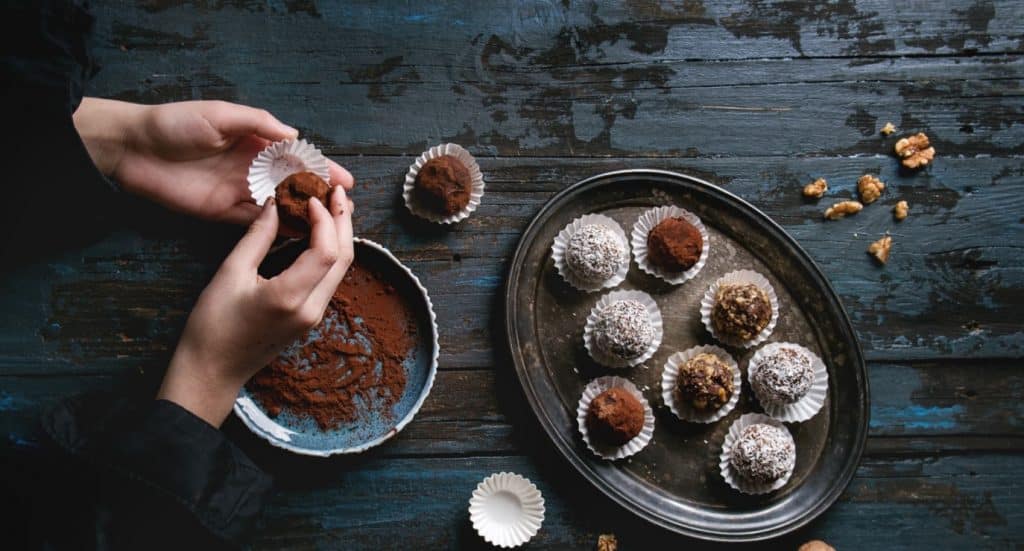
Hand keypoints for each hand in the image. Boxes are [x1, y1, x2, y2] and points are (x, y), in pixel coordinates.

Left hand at [73, 98, 354, 224]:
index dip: (322, 168)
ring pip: (279, 206)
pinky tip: (298, 235)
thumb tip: (296, 135)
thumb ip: (259, 123)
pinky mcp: (222, 212)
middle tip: (345, 209)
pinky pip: (256, 223)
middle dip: (320, 195)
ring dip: (303, 214)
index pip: (297, 157)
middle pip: (294, 184)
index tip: (345, 180)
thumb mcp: (221, 114)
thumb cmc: (175, 123)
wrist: (134, 148)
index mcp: (255, 142)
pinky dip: (276, 229)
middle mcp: (252, 169)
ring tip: (330, 226)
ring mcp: (238, 192)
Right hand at [158, 186, 354, 426]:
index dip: (325, 219)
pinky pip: (329, 279)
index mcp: (290, 298)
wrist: (212, 371)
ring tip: (331, 206)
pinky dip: (330, 252)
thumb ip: (257, 237)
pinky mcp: (310, 318)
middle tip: (337, 191)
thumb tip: (275, 204)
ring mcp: (314, 316)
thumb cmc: (213, 325)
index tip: (311, 197)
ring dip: (339, 236)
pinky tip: (320, 233)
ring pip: (341, 269)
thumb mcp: (230, 274)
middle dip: (343, 221)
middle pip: (344, 259)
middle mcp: (311, 309)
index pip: (326, 251)